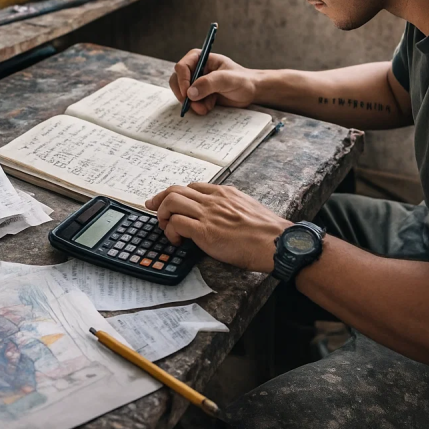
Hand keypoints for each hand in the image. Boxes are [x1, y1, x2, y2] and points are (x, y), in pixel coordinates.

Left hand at [145, 182, 289, 272]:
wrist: (277, 242)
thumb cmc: (268, 232)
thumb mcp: (249, 208)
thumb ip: (232, 207)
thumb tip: (223, 216)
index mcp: (225, 193)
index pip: (193, 186)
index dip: (177, 194)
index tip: (169, 201)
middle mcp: (214, 200)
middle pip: (176, 190)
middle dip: (159, 199)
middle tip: (152, 208)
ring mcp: (208, 215)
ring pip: (171, 202)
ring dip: (162, 214)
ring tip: (165, 226)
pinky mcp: (205, 232)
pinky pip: (176, 224)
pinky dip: (170, 231)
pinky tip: (176, 240)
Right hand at [169, 51, 258, 115]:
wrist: (251, 91)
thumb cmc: (242, 80)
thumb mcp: (228, 79)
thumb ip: (209, 83)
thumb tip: (190, 93)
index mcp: (200, 58)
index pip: (182, 66)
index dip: (182, 80)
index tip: (187, 93)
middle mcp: (195, 69)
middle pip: (177, 80)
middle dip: (183, 94)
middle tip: (191, 104)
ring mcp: (196, 82)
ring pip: (182, 93)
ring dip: (191, 103)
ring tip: (205, 108)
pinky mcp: (199, 94)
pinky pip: (189, 102)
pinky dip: (196, 107)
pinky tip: (209, 107)